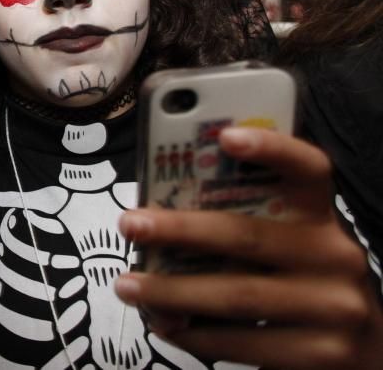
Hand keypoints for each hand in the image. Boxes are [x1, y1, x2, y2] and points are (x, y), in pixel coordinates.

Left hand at [113, 127, 382, 368]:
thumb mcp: (290, 242)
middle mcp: (334, 255)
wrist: (369, 350)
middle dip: (180, 230)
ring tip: (127, 285)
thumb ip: (247, 222)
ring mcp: (333, 307)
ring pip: (237, 294)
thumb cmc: (304, 281)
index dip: (271, 149)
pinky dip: (195, 335)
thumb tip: (162, 216)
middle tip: (131, 224)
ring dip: (172, 291)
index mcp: (321, 216)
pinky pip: (243, 343)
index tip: (226, 137)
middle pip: (248, 236)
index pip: (308, 170)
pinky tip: (163, 324)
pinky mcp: (322, 354)